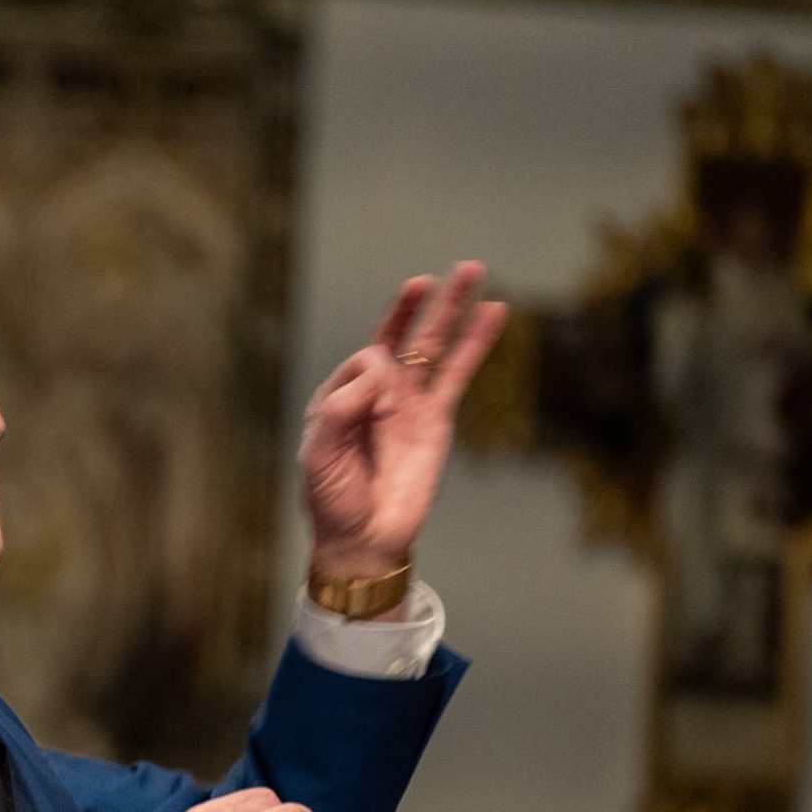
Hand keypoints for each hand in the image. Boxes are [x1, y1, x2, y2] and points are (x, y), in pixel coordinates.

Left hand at [301, 262, 508, 583]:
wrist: (363, 541)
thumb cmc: (331, 500)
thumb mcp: (318, 454)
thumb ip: (339, 409)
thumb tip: (380, 369)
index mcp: (341, 394)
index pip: (365, 359)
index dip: (374, 373)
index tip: (377, 406)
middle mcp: (376, 391)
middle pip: (402, 334)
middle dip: (417, 303)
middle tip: (435, 276)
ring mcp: (410, 403)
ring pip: (434, 345)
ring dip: (452, 309)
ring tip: (473, 270)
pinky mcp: (437, 420)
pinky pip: (458, 373)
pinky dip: (476, 343)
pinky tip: (494, 313)